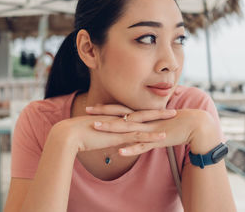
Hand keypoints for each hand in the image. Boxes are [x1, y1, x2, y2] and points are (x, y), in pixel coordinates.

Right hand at [50, 113, 168, 153]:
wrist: (69, 134)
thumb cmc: (78, 135)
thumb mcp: (93, 133)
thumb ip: (102, 134)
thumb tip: (105, 136)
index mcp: (114, 118)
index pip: (133, 112)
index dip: (145, 110)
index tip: (156, 107)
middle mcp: (119, 119)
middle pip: (142, 113)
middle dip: (158, 110)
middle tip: (172, 107)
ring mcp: (120, 127)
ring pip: (144, 122)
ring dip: (160, 119)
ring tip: (174, 115)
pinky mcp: (118, 136)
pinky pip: (139, 136)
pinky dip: (151, 136)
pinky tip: (163, 137)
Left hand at [86, 104, 218, 155]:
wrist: (195, 124)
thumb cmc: (176, 122)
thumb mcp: (157, 120)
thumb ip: (145, 122)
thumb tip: (135, 121)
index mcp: (143, 115)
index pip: (121, 109)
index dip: (105, 108)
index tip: (91, 107)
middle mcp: (144, 120)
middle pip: (119, 115)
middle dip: (103, 114)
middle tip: (86, 112)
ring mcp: (149, 130)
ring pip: (127, 129)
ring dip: (111, 128)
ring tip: (96, 127)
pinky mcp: (157, 140)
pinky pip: (141, 146)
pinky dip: (130, 149)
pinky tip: (119, 152)